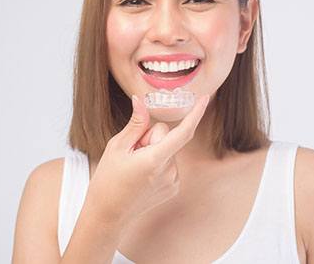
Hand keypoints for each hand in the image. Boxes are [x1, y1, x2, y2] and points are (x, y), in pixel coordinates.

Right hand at [84, 93, 209, 227]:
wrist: (107, 215)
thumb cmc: (108, 180)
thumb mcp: (117, 147)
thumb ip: (135, 124)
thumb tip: (141, 100)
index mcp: (155, 160)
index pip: (183, 132)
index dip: (196, 113)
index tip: (205, 98)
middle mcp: (169, 172)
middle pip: (167, 136)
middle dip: (151, 137)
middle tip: (132, 152)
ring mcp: (173, 181)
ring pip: (168, 149)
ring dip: (154, 151)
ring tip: (135, 167)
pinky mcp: (173, 187)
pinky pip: (169, 162)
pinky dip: (158, 162)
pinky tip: (142, 175)